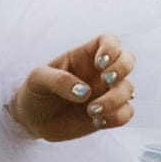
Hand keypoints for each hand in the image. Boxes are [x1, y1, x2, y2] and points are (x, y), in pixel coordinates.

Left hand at [7, 34, 136, 141]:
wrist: (32, 119)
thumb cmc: (35, 91)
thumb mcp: (38, 79)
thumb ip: (59, 81)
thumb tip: (84, 92)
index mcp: (84, 56)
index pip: (109, 40)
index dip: (111, 48)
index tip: (99, 63)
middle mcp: (99, 72)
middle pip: (128, 59)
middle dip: (122, 68)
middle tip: (106, 79)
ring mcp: (105, 93)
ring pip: (128, 89)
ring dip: (115, 100)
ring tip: (91, 111)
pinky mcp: (108, 114)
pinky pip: (126, 113)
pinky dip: (117, 117)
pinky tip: (96, 120)